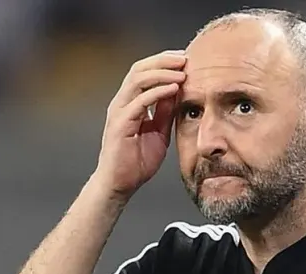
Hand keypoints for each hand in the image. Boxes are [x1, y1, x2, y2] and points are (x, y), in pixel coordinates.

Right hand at [93, 50, 186, 197]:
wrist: (120, 185)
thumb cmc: (136, 162)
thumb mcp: (158, 131)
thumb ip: (165, 112)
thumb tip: (178, 92)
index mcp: (129, 103)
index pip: (144, 72)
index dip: (164, 62)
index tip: (186, 59)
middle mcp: (121, 103)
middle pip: (139, 69)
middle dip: (164, 60)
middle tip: (186, 58)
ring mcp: (119, 112)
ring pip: (138, 80)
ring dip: (162, 72)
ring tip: (183, 71)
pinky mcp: (121, 124)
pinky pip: (140, 102)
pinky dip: (158, 92)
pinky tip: (175, 89)